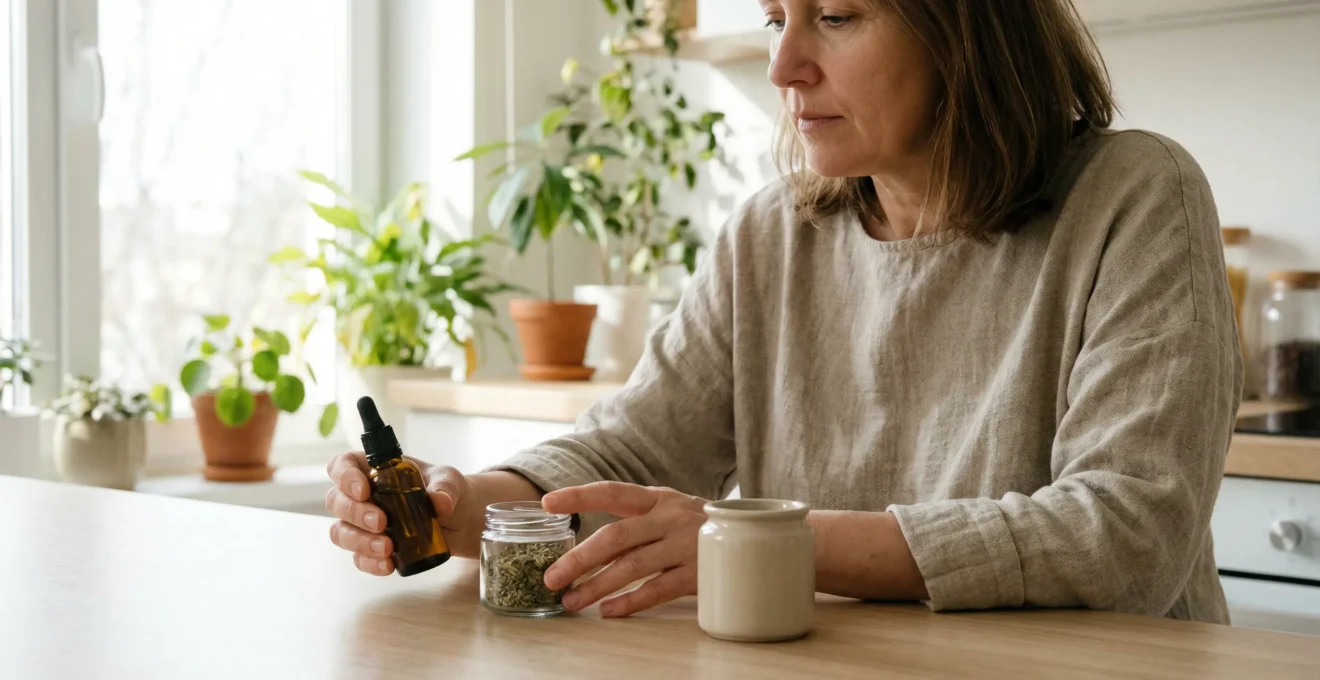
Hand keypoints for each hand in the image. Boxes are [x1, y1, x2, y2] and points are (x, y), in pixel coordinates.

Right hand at [324, 452, 482, 574]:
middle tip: (381, 522)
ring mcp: (363, 524)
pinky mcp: (372, 548)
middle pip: (336, 501)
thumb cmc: (447, 490)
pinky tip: (388, 565)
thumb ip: (445, 488)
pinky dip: (370, 563)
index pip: (343, 465)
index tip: (363, 490)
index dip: (344, 477)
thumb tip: (440, 503)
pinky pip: (359, 558)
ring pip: (340, 532)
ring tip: (387, 548)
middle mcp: (363, 496)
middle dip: (354, 513)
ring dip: (359, 541)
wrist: (461, 520)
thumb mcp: (450, 481)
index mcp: (375, 469)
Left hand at [541, 482, 706, 617]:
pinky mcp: (699, 573)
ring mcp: (686, 545)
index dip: (579, 496)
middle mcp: (671, 517)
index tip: (547, 504)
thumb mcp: (673, 512)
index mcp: (659, 498)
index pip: (613, 492)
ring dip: (596, 586)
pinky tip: (609, 611)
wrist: (758, 539)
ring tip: (573, 601)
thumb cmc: (701, 528)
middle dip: (578, 559)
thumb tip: (587, 547)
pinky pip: (657, 590)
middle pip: (615, 536)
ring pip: (631, 566)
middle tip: (552, 578)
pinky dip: (629, 602)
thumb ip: (638, 522)